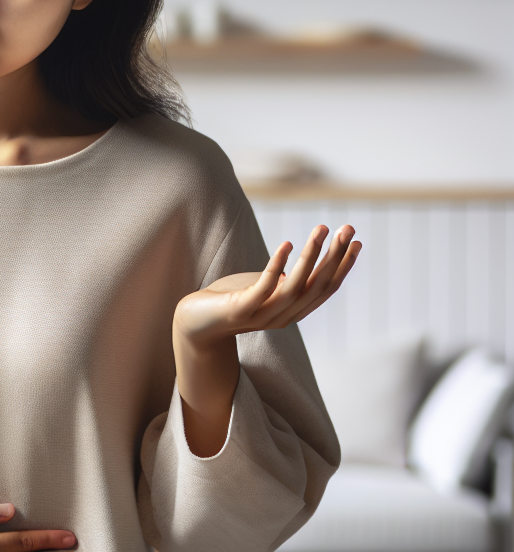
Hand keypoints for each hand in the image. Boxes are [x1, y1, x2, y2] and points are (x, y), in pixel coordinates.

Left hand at [172, 224, 359, 456]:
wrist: (195, 323)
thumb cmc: (231, 299)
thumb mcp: (265, 288)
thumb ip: (287, 281)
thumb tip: (308, 263)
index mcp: (293, 311)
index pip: (326, 289)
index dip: (343, 266)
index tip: (356, 241)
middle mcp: (283, 316)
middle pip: (317, 285)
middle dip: (335, 255)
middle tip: (348, 228)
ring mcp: (263, 315)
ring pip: (296, 286)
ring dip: (311, 255)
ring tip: (321, 228)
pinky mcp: (241, 310)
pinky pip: (264, 288)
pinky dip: (276, 266)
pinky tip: (286, 243)